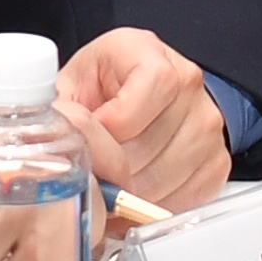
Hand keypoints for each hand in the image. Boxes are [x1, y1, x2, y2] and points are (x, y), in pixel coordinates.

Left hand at [59, 26, 231, 210]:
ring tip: (109, 182)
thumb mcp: (73, 83)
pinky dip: (152, 206)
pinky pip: (182, 199)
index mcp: (149, 54)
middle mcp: (188, 84)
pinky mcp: (216, 162)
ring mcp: (207, 124)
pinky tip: (134, 193)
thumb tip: (45, 139)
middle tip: (90, 170)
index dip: (109, 127)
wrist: (140, 94)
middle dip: (110, 168)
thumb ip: (60, 109)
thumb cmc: (103, 88)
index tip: (89, 138)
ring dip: (128, 192)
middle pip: (147, 146)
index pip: (147, 91)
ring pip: (162, 180)